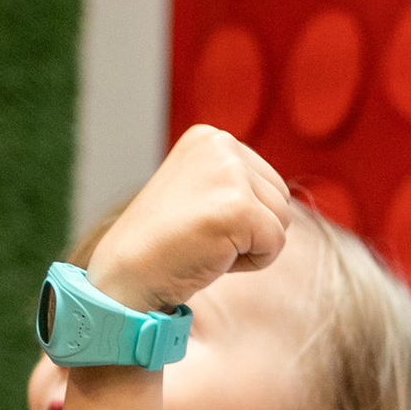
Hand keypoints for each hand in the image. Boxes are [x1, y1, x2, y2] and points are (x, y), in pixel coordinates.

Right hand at [89, 128, 291, 317]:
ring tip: (208, 244)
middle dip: (252, 229)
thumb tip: (283, 195)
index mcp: (210, 137)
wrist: (128, 272)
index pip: (267, 181)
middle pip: (280, 198)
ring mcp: (230, 174)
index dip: (242, 215)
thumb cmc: (166, 241)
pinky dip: (252, 262)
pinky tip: (213, 255)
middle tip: (204, 236)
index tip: (199, 220)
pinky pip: (275, 244)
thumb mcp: (201, 192)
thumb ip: (236, 183)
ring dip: (251, 245)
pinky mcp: (239, 208)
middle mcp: (221, 145)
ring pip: (282, 221)